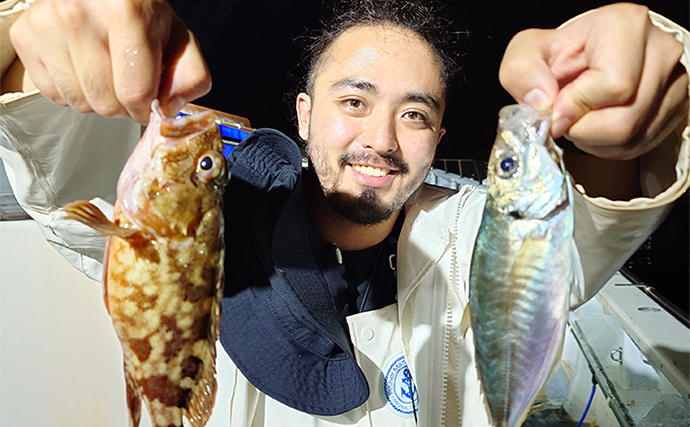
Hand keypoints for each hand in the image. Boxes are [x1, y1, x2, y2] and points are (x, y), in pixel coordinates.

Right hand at [9, 0, 211, 123]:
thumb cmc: (144, 18)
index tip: (150, 100)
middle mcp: (80, 13)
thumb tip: (167, 109)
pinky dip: (73, 90)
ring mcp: (48, 24)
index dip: (146, 108)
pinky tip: (83, 65)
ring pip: (80, 102)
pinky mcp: (26, 35)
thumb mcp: (180, 42)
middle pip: (106, 103)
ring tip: (107, 70)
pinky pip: (54, 94)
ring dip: (98, 99)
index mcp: (127, 11)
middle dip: (124, 105)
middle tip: (128, 80)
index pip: (135, 93)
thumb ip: (190, 79)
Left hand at [499, 3, 687, 159]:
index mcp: (625, 26)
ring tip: (581, 118)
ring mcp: (673, 79)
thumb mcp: (526, 54)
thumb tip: (543, 101)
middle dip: (583, 129)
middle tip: (566, 116)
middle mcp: (659, 50)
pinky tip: (597, 124)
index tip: (556, 109)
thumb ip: (522, 73)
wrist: (583, 64)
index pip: (613, 85)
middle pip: (624, 120)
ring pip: (632, 137)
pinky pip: (641, 144)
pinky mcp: (675, 106)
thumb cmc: (560, 56)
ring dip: (594, 139)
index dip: (576, 107)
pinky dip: (610, 145)